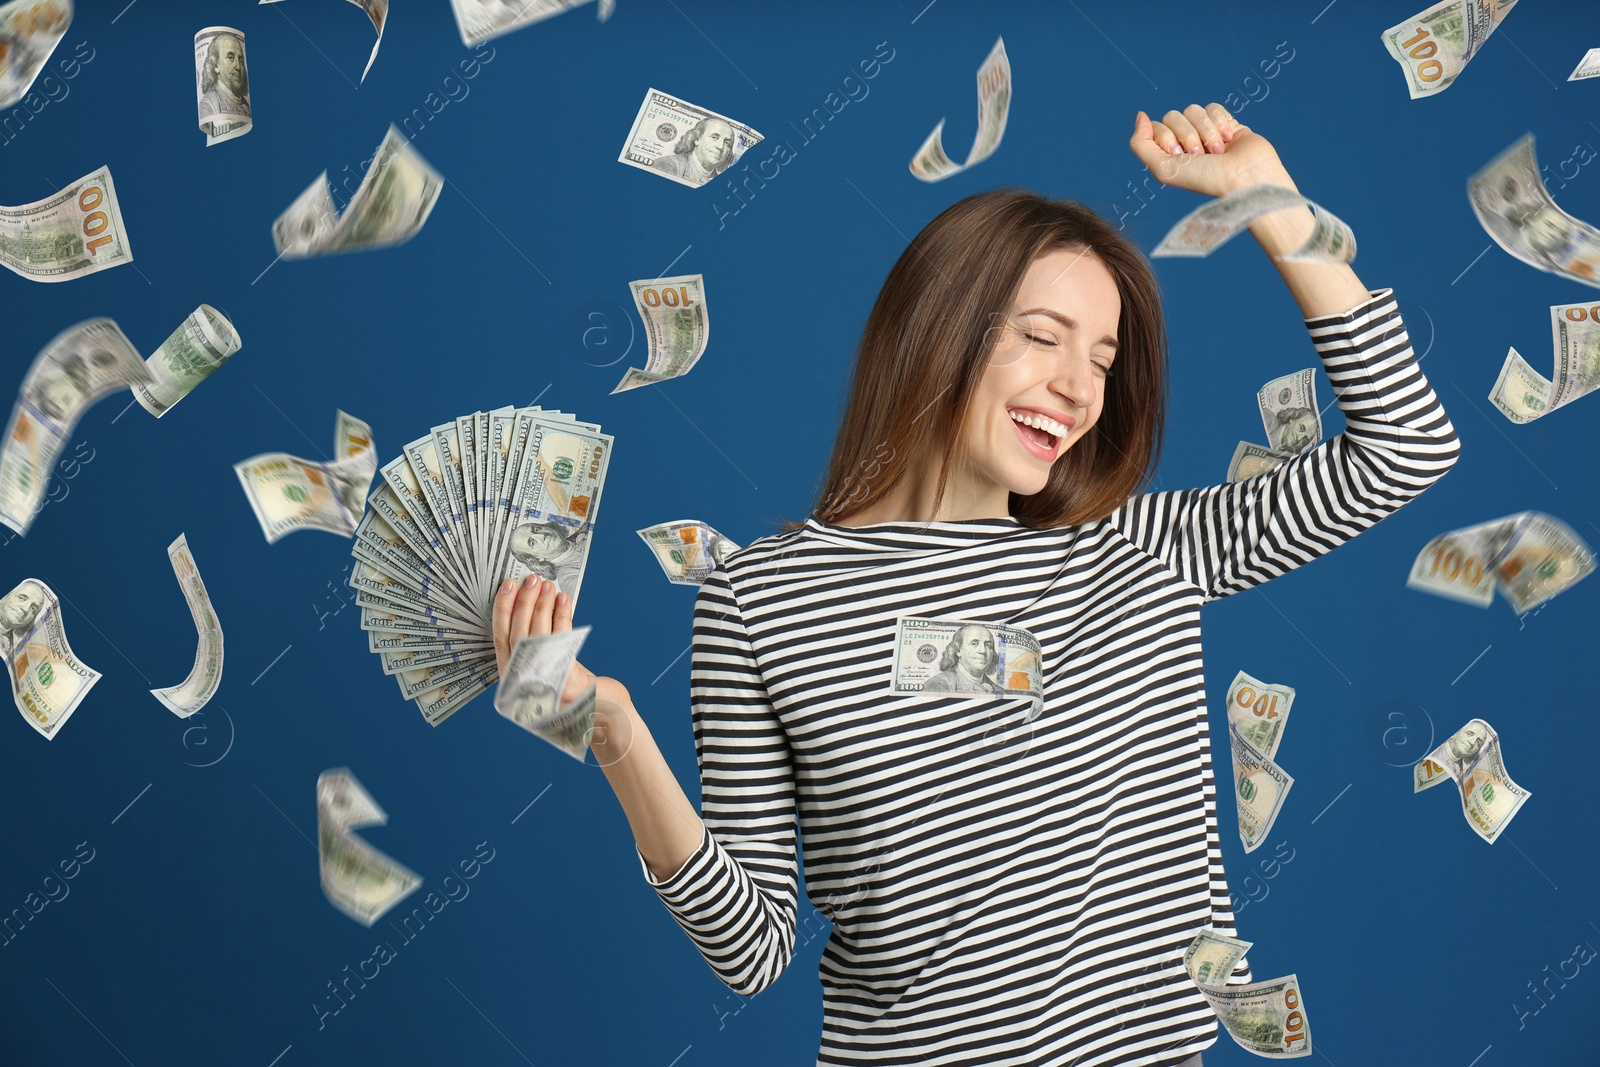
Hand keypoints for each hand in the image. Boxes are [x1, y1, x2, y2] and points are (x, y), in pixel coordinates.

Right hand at [491, 575, 632, 719]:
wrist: (600, 717)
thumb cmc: (572, 691)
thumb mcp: (545, 670)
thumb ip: (535, 646)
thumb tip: (534, 603)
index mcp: (511, 679)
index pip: (500, 638)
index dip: (502, 609)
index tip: (508, 586)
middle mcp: (522, 682)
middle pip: (518, 633)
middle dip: (524, 602)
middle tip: (531, 580)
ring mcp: (542, 683)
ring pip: (538, 634)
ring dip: (544, 605)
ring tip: (549, 586)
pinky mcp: (565, 681)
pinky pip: (561, 640)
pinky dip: (562, 616)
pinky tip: (564, 601)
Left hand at [1129, 102, 1292, 199]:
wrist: (1245, 177)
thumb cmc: (1205, 179)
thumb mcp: (1163, 168)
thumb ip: (1141, 144)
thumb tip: (1140, 115)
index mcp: (1169, 154)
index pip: (1157, 127)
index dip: (1167, 137)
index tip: (1180, 155)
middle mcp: (1185, 143)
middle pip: (1173, 115)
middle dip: (1187, 134)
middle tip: (1200, 155)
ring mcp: (1206, 133)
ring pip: (1194, 110)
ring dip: (1205, 131)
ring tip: (1217, 151)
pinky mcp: (1226, 124)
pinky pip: (1214, 107)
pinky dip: (1220, 122)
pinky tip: (1229, 139)